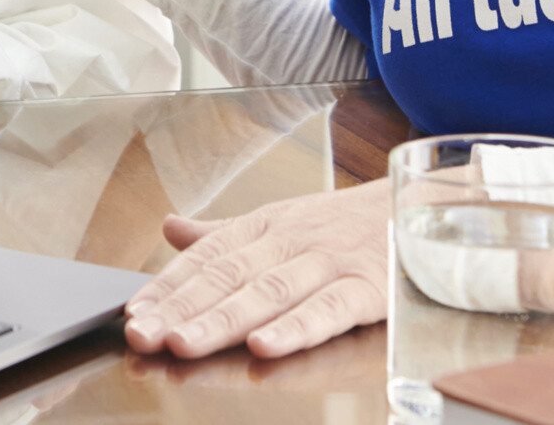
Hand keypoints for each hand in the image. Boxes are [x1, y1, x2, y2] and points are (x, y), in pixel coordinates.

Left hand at [121, 180, 391, 359]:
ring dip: (225, 320)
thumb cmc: (344, 224)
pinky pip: (328, 308)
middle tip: (144, 336)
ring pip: (269, 292)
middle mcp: (290, 240)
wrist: (420, 207)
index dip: (167, 287)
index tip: (134, 316)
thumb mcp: (282, 221)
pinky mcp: (368, 286)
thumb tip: (170, 229)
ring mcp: (328, 261)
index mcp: (263, 227)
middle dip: (182, 309)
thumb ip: (224, 233)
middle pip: (229, 277)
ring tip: (185, 344)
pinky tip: (266, 346)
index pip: (206, 257)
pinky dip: (296, 328)